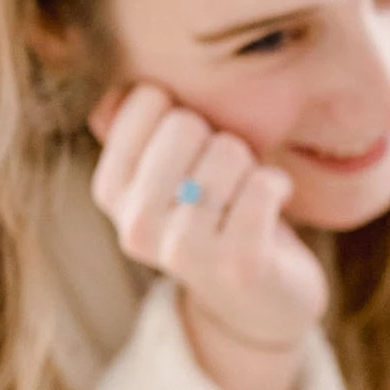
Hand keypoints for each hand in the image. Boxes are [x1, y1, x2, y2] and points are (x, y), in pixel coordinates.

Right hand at [90, 84, 327, 389]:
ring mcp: (184, 250)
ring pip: (229, 151)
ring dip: (251, 166)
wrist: (258, 303)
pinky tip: (273, 206)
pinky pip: (265, 185)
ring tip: (246, 198)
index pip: (146, 100)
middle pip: (185, 123)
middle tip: (225, 180)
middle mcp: (135, 225)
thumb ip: (142, 127)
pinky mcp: (239, 266)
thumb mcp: (168, 171)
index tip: (193, 151)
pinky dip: (279, 185)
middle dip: (218, 139)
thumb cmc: (216, 215)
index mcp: (111, 191)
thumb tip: (118, 86)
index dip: (185, 112)